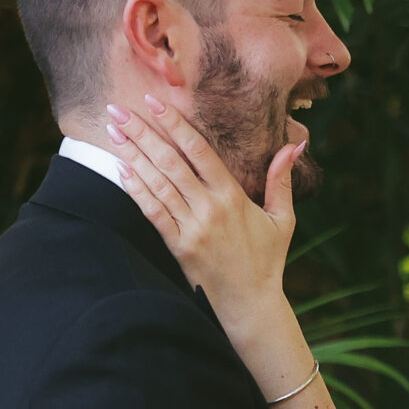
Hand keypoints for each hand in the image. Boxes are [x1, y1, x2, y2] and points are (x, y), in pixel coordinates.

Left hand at [102, 97, 300, 332]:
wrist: (250, 306)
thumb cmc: (268, 260)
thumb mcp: (283, 218)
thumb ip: (281, 180)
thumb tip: (294, 145)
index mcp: (233, 197)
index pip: (200, 151)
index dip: (176, 124)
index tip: (156, 102)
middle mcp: (210, 209)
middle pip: (170, 162)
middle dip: (142, 132)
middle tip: (118, 109)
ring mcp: (191, 228)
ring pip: (157, 183)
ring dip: (132, 155)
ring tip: (113, 131)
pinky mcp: (177, 247)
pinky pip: (152, 213)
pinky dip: (135, 189)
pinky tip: (120, 168)